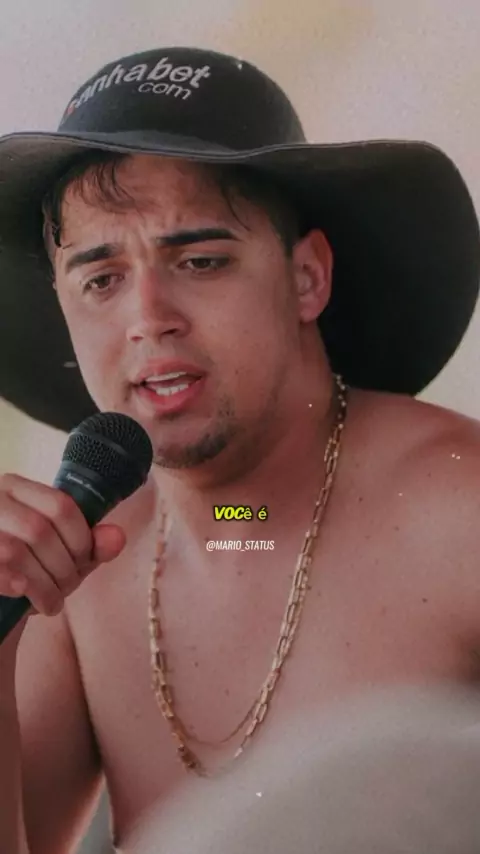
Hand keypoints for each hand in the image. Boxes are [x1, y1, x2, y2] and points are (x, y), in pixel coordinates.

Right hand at [0, 473, 125, 617]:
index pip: (60, 504)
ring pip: (16, 551)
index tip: (84, 562)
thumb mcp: (65, 556)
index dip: (81, 538)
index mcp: (17, 488)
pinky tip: (26, 597)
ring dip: (43, 585)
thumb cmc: (30, 570)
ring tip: (51, 603)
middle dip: (63, 567)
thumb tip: (117, 537)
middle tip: (67, 589)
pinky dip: (17, 587)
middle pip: (40, 529)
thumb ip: (92, 546)